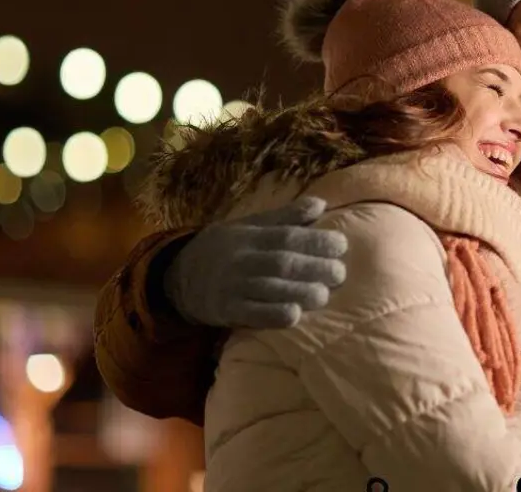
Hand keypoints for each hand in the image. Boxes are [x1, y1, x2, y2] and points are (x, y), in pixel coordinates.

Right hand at [164, 197, 347, 328]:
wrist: (179, 276)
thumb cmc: (225, 248)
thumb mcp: (250, 226)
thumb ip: (285, 217)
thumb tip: (321, 204)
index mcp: (250, 235)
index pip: (287, 236)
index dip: (316, 240)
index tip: (341, 245)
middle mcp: (242, 259)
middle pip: (283, 262)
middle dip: (316, 267)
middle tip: (340, 273)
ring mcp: (233, 286)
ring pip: (270, 288)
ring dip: (301, 292)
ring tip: (324, 294)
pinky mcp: (226, 310)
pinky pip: (252, 314)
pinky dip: (274, 315)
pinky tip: (295, 315)